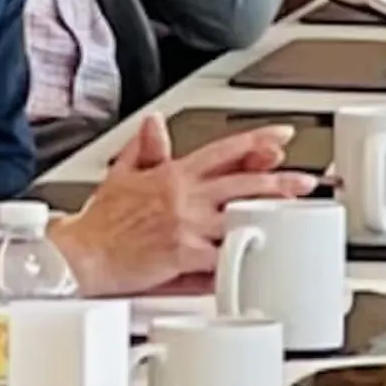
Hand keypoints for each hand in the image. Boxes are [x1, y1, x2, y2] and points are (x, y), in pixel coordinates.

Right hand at [52, 113, 314, 295]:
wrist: (79, 253)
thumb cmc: (99, 222)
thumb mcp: (121, 173)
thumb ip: (143, 148)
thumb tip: (153, 125)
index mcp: (173, 174)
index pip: (223, 150)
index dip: (257, 140)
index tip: (282, 137)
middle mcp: (184, 195)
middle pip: (242, 181)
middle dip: (279, 182)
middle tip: (305, 183)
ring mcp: (185, 223)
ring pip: (239, 215)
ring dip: (270, 218)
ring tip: (295, 220)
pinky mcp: (182, 253)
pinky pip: (220, 257)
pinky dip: (240, 260)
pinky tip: (260, 261)